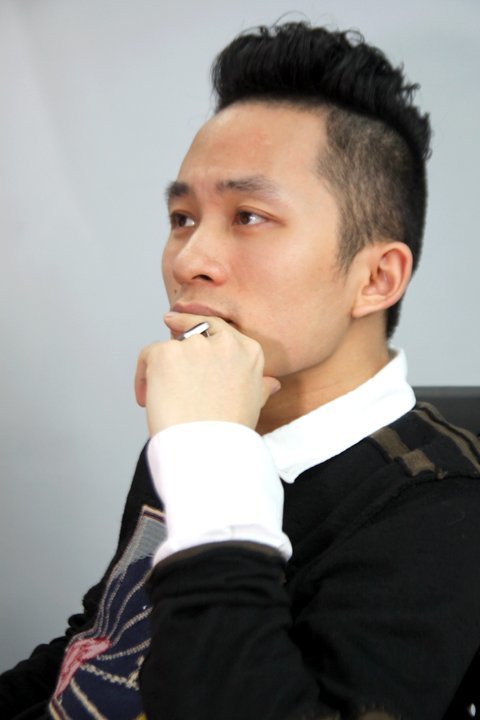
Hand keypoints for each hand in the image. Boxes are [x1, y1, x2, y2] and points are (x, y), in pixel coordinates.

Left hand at [135, 312, 280, 435]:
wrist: (207, 449)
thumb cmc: (229, 432)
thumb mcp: (254, 404)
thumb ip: (260, 386)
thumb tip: (271, 384)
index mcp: (249, 351)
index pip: (218, 328)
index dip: (196, 327)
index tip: (176, 324)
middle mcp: (224, 343)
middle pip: (192, 334)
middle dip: (180, 353)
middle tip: (170, 376)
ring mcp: (195, 346)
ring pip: (169, 348)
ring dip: (162, 371)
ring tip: (163, 399)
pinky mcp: (166, 354)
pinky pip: (147, 356)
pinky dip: (142, 377)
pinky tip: (148, 399)